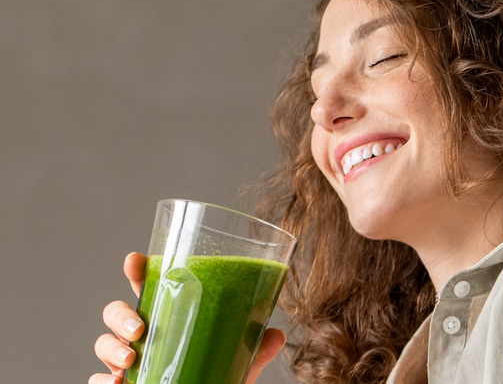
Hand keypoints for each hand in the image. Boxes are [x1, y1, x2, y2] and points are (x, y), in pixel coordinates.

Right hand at [90, 253, 285, 383]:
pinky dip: (102, 380)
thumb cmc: (214, 377)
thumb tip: (278, 335)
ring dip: (110, 348)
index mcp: (169, 317)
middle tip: (140, 329)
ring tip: (130, 359)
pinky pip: (98, 380)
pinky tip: (115, 383)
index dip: (136, 270)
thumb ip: (254, 349)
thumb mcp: (238, 363)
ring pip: (102, 343)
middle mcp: (144, 335)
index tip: (133, 259)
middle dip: (120, 315)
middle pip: (116, 312)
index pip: (148, 286)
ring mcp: (128, 360)